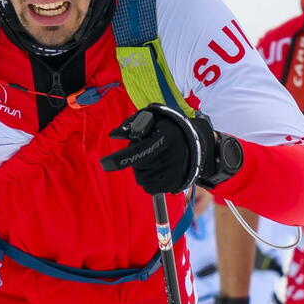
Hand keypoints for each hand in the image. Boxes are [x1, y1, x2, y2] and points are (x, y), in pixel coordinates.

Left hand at [101, 103, 242, 194]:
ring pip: (141, 177)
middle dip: (135, 158)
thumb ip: (133, 122)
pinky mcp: (174, 185)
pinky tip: (156, 169)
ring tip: (153, 159)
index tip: (104, 164)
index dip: (120, 159)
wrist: (198, 145)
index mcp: (165, 139)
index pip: (138, 152)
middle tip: (147, 149)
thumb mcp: (155, 116)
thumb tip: (114, 135)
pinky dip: (148, 179)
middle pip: (138, 165)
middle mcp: (170, 158)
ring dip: (141, 169)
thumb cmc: (172, 128)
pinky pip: (149, 187)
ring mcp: (173, 174)